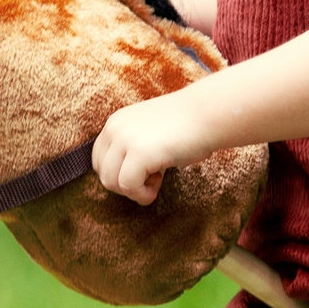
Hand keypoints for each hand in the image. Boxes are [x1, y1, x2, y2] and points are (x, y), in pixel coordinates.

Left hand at [93, 93, 210, 205]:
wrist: (209, 115)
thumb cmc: (187, 128)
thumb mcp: (148, 133)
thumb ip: (131, 149)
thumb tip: (120, 181)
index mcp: (115, 122)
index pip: (99, 161)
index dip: (120, 173)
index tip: (145, 169)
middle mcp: (114, 128)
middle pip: (103, 174)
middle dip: (126, 185)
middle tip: (152, 176)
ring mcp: (124, 139)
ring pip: (112, 183)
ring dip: (135, 190)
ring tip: (157, 177)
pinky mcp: (138, 153)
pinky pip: (128, 186)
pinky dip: (144, 193)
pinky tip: (161, 180)